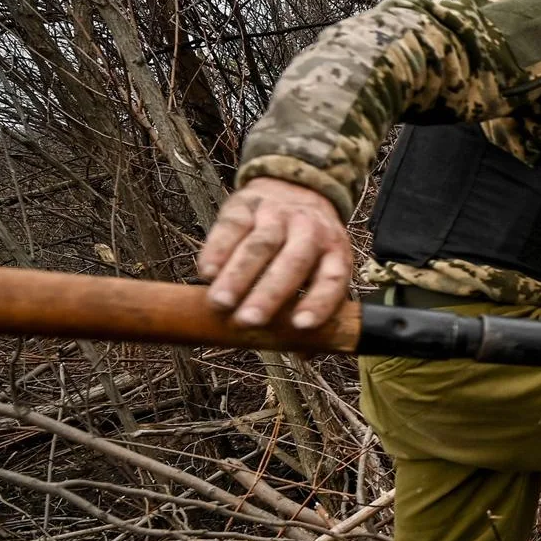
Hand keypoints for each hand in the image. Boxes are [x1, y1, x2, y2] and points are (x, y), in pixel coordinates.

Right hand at [196, 178, 351, 329]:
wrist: (295, 186)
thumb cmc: (308, 245)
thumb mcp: (322, 268)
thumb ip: (314, 309)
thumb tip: (304, 353)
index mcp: (335, 252)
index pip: (333, 278)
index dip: (319, 302)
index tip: (301, 326)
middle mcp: (310, 231)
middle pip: (292, 262)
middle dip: (268, 294)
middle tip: (247, 321)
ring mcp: (278, 215)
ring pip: (259, 245)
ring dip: (237, 276)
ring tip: (219, 303)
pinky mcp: (247, 205)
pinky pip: (232, 227)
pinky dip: (217, 251)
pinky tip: (206, 273)